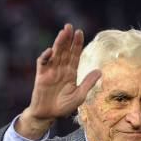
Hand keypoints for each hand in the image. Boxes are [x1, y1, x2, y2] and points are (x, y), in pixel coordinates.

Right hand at [17, 24, 101, 138]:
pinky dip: (45, 57)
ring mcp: (50, 71)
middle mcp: (61, 69)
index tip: (80, 32)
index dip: (77, 44)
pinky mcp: (41, 76)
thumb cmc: (63, 106)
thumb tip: (100, 71)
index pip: (74, 55)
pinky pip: (42, 63)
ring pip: (55, 54)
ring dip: (58, 43)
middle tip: (70, 26)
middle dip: (67, 39)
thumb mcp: (79, 96)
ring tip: (63, 32)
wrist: (48, 115)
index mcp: (70, 73)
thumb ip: (88, 83)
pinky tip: (50, 51)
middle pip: (65, 51)